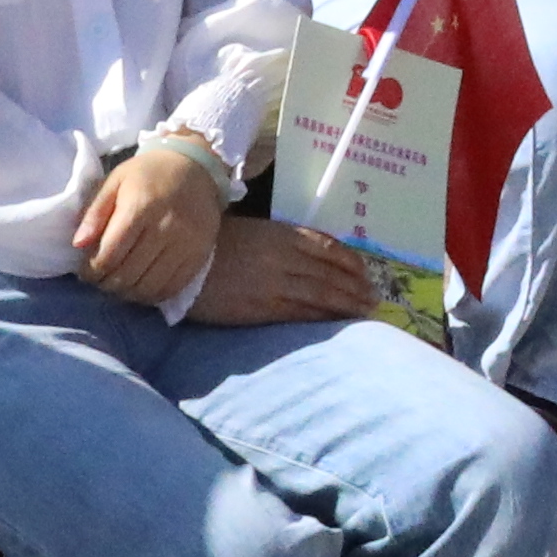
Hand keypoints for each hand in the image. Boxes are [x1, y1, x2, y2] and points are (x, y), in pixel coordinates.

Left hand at [72, 137, 231, 311]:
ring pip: (149, 286)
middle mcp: (166, 228)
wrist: (195, 165)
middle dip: (106, 284)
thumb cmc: (149, 173)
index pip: (110, 254)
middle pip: (128, 274)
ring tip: (118, 286)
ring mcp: (186, 244)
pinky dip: (152, 295)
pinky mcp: (200, 255)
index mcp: (142, 206)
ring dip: (127, 293)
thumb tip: (78, 244)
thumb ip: (95, 212)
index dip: (92, 270)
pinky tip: (141, 288)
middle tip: (99, 281)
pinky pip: (172, 288)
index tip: (85, 272)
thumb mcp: (116, 181)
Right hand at [183, 219, 394, 327]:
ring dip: (347, 306)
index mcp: (282, 234)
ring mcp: (276, 283)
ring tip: (364, 313)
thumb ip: (282, 242)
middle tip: (374, 300)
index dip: (351, 263)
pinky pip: (301, 313)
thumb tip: (310, 258)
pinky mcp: (264, 308)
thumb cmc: (212, 244)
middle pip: (331, 274)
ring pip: (322, 295)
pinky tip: (335, 324)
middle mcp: (285, 257)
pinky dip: (322, 319)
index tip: (365, 274)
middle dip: (356, 288)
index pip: (328, 248)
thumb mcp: (253, 231)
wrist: (182, 266)